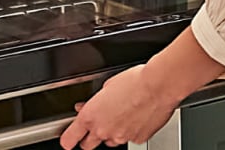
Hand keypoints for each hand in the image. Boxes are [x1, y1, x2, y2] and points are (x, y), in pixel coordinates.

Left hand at [60, 65, 178, 148]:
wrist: (158, 87)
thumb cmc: (133, 82)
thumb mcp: (105, 87)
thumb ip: (93, 102)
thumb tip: (87, 106)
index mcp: (91, 117)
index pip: (70, 138)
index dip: (68, 140)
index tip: (67, 140)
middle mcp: (103, 130)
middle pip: (88, 146)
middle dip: (89, 138)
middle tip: (96, 126)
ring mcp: (120, 137)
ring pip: (110, 141)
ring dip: (111, 132)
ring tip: (121, 115)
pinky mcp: (137, 139)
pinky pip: (129, 138)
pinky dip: (130, 130)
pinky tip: (136, 116)